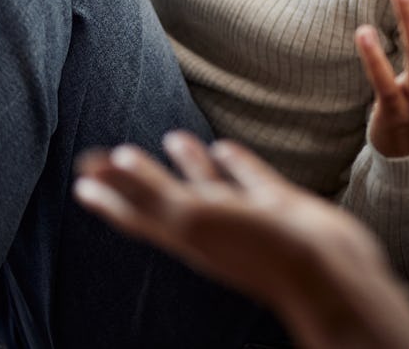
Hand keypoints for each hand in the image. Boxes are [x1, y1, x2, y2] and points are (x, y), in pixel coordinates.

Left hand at [74, 133, 408, 348]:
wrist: (327, 272)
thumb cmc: (259, 250)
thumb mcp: (194, 218)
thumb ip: (153, 191)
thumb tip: (111, 163)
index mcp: (185, 235)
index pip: (135, 211)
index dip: (108, 194)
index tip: (81, 174)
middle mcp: (211, 228)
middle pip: (164, 198)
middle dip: (139, 176)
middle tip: (114, 153)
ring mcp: (247, 218)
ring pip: (209, 186)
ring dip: (189, 164)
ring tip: (174, 137)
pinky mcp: (280, 207)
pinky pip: (250, 181)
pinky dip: (236, 164)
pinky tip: (226, 149)